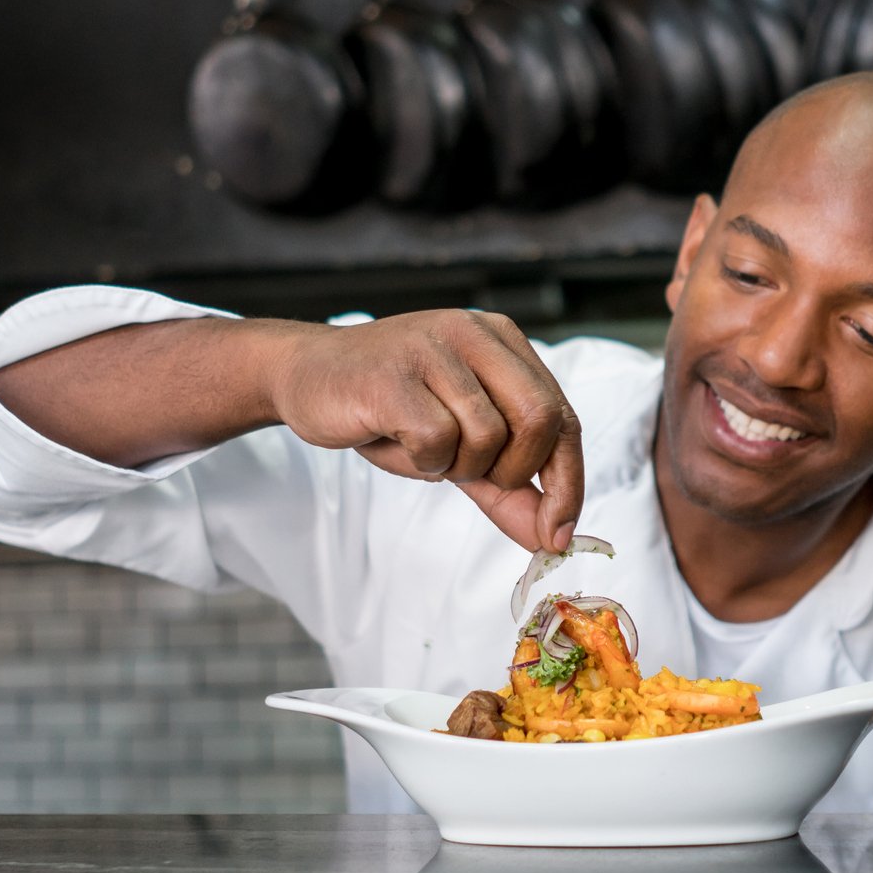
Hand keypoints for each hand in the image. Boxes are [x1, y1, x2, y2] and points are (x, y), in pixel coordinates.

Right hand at [272, 310, 583, 550]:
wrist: (303, 375)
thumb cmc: (389, 409)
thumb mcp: (459, 449)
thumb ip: (509, 489)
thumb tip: (553, 538)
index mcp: (503, 341)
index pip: (563, 416)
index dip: (569, 481)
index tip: (558, 534)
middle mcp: (476, 333)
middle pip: (541, 419)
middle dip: (514, 470)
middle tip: (471, 477)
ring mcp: (434, 347)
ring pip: (487, 435)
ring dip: (455, 465)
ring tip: (421, 448)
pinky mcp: (393, 373)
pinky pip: (436, 438)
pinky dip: (421, 461)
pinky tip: (394, 440)